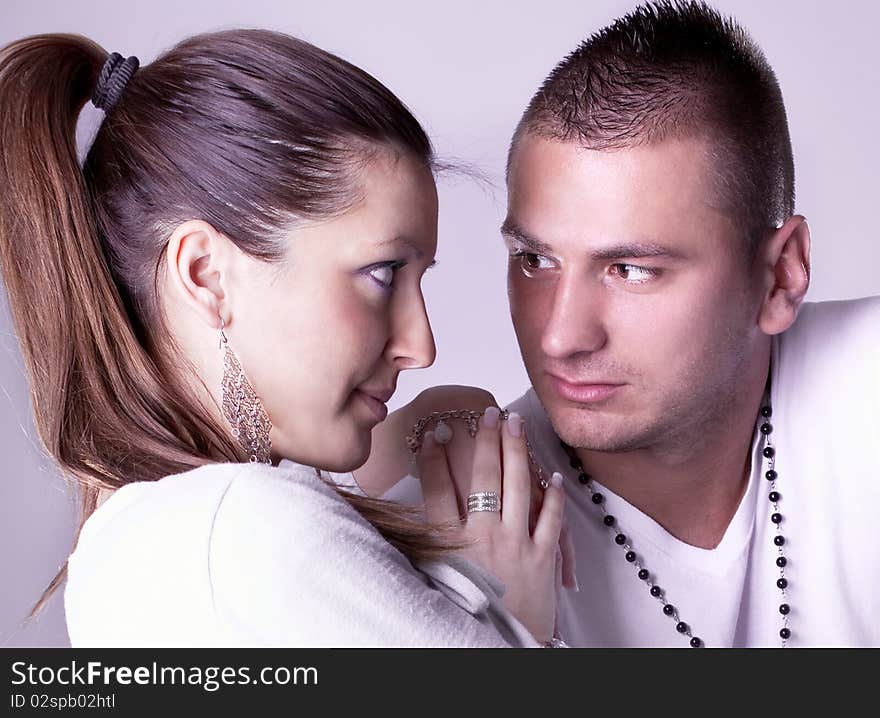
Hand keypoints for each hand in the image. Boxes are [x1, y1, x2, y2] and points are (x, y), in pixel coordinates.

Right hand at [417, 406, 565, 643]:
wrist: (499, 650)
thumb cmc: (462, 617)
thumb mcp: (430, 582)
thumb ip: (421, 547)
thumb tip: (404, 516)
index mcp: (451, 545)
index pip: (438, 490)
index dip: (434, 459)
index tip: (434, 432)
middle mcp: (484, 538)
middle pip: (484, 478)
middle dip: (485, 440)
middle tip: (487, 412)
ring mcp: (516, 545)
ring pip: (517, 486)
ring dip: (516, 450)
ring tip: (514, 422)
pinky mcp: (542, 558)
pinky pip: (551, 518)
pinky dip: (552, 494)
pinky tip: (551, 473)